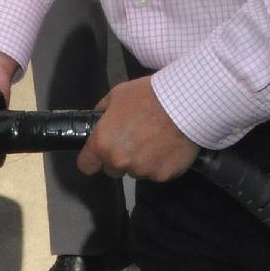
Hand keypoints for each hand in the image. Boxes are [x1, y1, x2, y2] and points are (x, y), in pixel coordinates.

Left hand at [78, 76, 197, 182]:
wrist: (183, 103)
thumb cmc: (148, 95)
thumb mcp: (118, 94)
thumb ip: (104, 111)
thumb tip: (100, 118)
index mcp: (103, 143)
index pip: (86, 165)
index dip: (92, 160)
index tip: (99, 155)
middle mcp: (119, 161)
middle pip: (113, 170)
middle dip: (121, 159)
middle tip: (135, 141)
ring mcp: (142, 171)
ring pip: (136, 171)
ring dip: (142, 161)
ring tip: (156, 141)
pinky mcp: (163, 175)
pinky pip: (157, 173)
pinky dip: (162, 164)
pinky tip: (168, 147)